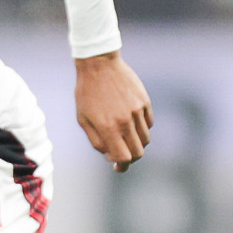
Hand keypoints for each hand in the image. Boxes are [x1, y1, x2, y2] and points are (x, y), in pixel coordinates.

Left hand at [73, 51, 152, 172]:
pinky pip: (149, 124)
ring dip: (136, 144)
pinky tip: (130, 124)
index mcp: (107, 127)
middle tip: (123, 157)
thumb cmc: (87, 94)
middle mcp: (125, 121)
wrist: (99, 65)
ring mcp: (137, 111)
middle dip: (130, 158)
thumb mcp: (83, 120)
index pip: (123, 157)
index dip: (121, 166)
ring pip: (145, 139)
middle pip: (138, 152)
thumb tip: (111, 156)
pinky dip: (142, 129)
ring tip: (125, 138)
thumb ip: (97, 141)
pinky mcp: (145, 102)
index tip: (118, 167)